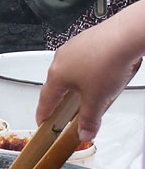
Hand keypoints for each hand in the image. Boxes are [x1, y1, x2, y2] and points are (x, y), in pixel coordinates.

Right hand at [36, 1, 144, 140]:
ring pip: (70, 71)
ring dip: (77, 84)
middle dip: (63, 100)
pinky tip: (101, 74)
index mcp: (56, 75)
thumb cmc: (108, 61)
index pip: (45, 100)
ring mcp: (72, 47)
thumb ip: (89, 119)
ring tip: (92, 92)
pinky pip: (81, 60)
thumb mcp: (98, 99)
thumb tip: (85, 133)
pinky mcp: (86, 40)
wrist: (125, 36)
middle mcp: (60, 59)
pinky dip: (87, 70)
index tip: (42, 122)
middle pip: (57, 85)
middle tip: (70, 111)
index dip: (44, 114)